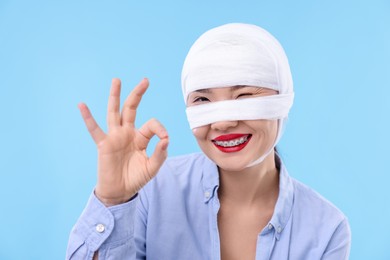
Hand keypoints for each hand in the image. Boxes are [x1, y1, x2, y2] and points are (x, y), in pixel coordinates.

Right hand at [78, 78, 168, 205]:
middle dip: (138, 94)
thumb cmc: (136, 178)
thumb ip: (160, 153)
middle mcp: (127, 133)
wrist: (120, 192)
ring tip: (117, 80)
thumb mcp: (152, 167)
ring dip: (115, 96)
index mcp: (140, 138)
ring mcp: (114, 137)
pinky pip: (94, 130)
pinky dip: (88, 118)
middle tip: (146, 80)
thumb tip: (166, 138)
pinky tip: (82, 105)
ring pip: (114, 112)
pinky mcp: (103, 145)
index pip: (151, 124)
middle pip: (131, 109)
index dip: (160, 128)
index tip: (165, 139)